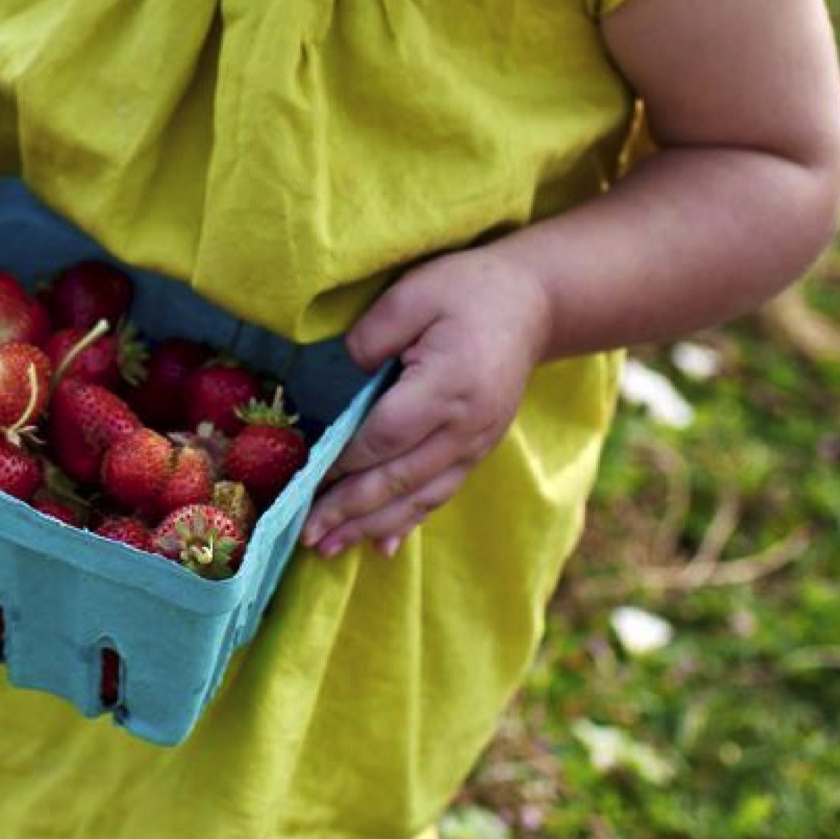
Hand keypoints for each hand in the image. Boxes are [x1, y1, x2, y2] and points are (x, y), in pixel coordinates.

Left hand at [302, 243, 545, 558]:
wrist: (534, 303)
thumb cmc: (467, 289)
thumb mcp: (414, 293)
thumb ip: (373, 334)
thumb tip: (345, 379)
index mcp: (449, 385)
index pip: (386, 435)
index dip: (344, 461)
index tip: (305, 478)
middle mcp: (466, 426)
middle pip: (400, 478)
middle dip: (349, 510)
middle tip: (306, 535)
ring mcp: (476, 443)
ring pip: (420, 497)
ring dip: (372, 526)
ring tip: (330, 549)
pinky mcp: (478, 449)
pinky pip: (440, 493)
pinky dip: (408, 521)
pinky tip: (381, 545)